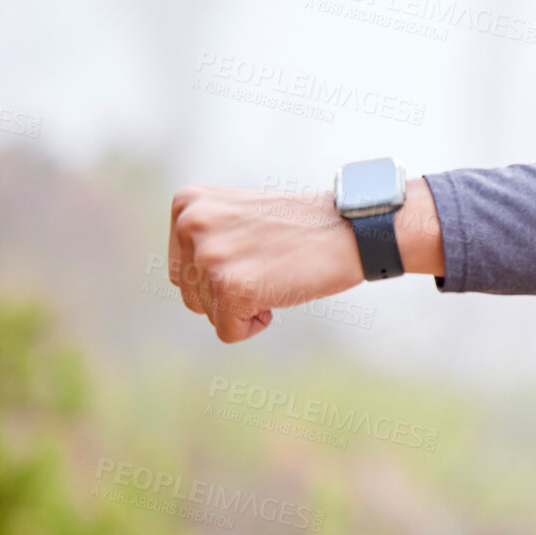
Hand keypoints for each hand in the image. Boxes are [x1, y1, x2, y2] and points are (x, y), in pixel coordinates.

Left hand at [168, 178, 441, 342]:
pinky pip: (228, 331)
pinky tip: (281, 291)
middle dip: (229, 293)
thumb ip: (205, 235)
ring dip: (245, 305)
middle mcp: (191, 224)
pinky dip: (255, 324)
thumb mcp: (238, 215)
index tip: (255, 250)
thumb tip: (182, 277)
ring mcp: (208, 255)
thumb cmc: (303, 227)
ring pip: (208, 313)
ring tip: (277, 272)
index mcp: (188, 203)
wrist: (353, 228)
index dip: (221, 274)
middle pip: (190, 294)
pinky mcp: (229, 286)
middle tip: (270, 263)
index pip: (181, 269)